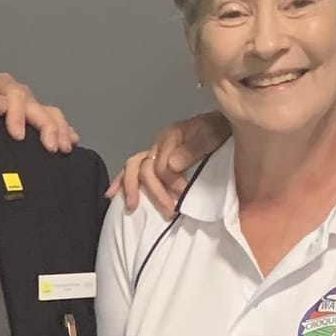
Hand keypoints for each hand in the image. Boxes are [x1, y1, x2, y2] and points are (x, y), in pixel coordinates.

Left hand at [0, 73, 78, 152]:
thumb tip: (3, 104)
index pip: (13, 94)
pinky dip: (62, 131)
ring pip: (46, 112)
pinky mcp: (26, 126)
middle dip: (46, 124)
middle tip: (51, 146)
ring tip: (64, 146)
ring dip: (58, 128)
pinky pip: (51, 123)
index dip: (17, 113)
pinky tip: (71, 141)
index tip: (17, 136)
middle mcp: (8, 96)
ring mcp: (19, 110)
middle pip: (35, 104)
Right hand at [107, 111, 229, 216]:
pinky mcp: (153, 158)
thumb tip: (171, 165)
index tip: (185, 196)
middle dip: (155, 191)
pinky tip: (112, 194)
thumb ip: (193, 149)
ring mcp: (153, 150)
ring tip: (133, 206)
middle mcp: (157, 144)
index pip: (161, 166)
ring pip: (132, 168)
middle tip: (169, 212)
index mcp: (170, 137)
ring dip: (131, 188)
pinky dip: (121, 181)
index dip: (172, 183)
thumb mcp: (212, 135)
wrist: (222, 124)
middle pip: (145, 169)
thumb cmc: (218, 131)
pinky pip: (131, 169)